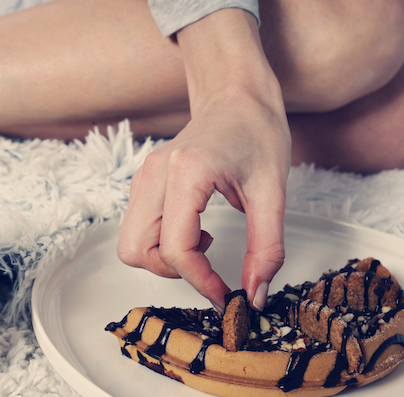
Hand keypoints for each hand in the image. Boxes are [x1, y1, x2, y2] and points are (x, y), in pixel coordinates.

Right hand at [116, 9, 290, 311]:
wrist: (235, 93)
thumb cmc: (256, 131)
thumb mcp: (273, 192)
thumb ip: (267, 248)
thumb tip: (254, 295)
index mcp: (186, 173)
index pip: (175, 248)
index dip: (200, 281)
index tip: (226, 296)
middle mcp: (154, 175)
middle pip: (136, 251)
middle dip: (171, 272)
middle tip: (207, 269)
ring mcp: (142, 178)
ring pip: (130, 245)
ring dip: (162, 260)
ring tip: (202, 246)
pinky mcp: (142, 183)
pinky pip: (136, 230)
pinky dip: (160, 244)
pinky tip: (193, 230)